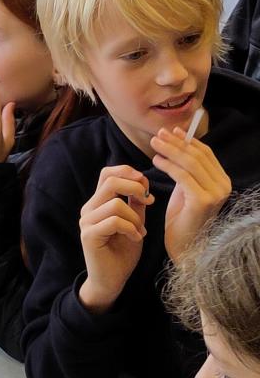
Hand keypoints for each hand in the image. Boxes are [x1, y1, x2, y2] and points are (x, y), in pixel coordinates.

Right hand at [77, 165, 152, 313]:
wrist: (111, 281)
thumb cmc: (122, 254)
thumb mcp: (134, 224)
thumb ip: (135, 205)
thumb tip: (142, 184)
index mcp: (98, 203)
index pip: (107, 173)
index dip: (127, 172)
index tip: (146, 187)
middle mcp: (89, 208)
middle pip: (110, 181)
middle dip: (135, 188)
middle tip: (148, 202)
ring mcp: (87, 221)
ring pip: (115, 203)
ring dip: (135, 217)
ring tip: (140, 231)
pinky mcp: (89, 235)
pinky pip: (114, 222)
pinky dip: (131, 229)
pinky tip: (136, 238)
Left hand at [151, 124, 230, 262]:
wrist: (185, 246)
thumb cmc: (182, 217)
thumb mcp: (185, 188)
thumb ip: (186, 169)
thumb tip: (176, 142)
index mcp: (221, 181)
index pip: (205, 153)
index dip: (187, 140)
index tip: (171, 131)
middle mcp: (223, 186)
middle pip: (197, 155)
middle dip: (176, 142)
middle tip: (158, 134)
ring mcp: (215, 194)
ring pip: (190, 163)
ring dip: (170, 150)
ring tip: (154, 144)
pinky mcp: (203, 201)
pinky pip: (183, 176)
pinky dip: (168, 165)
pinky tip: (156, 161)